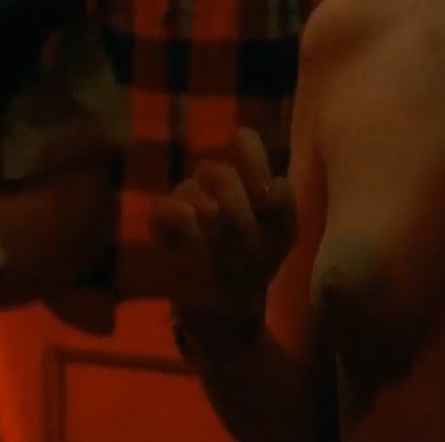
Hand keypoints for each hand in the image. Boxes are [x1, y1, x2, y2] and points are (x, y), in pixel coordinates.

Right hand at [148, 128, 296, 344]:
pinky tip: (200, 261)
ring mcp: (185, 195)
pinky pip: (174, 212)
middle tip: (249, 251)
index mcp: (244, 175)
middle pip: (222, 174)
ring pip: (197, 196)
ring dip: (217, 237)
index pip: (244, 141)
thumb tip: (267, 186)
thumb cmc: (257, 260)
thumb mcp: (283, 233)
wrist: (229, 303)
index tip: (263, 197)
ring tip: (226, 262)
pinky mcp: (161, 218)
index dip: (253, 162)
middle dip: (240, 218)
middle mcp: (213, 179)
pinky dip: (191, 239)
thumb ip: (282, 202)